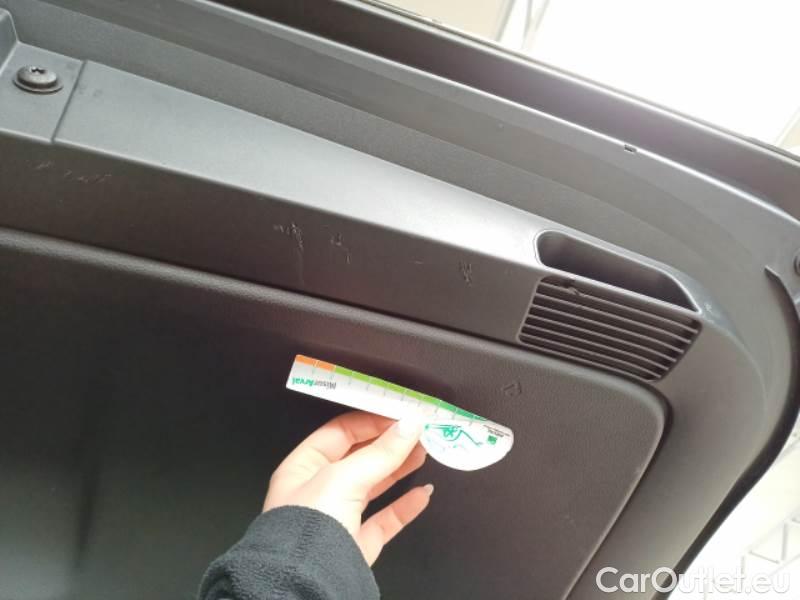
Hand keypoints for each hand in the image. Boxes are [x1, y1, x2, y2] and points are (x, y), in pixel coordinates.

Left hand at [263, 411, 432, 564]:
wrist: (305, 585)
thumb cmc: (310, 524)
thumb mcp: (344, 478)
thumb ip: (381, 453)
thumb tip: (411, 424)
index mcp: (302, 467)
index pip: (339, 432)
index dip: (370, 421)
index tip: (401, 413)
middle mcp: (318, 491)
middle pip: (359, 457)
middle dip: (389, 443)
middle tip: (418, 430)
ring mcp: (338, 519)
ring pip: (373, 486)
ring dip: (399, 468)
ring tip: (425, 452)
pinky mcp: (356, 545)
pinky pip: (384, 520)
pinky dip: (405, 506)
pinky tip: (423, 493)